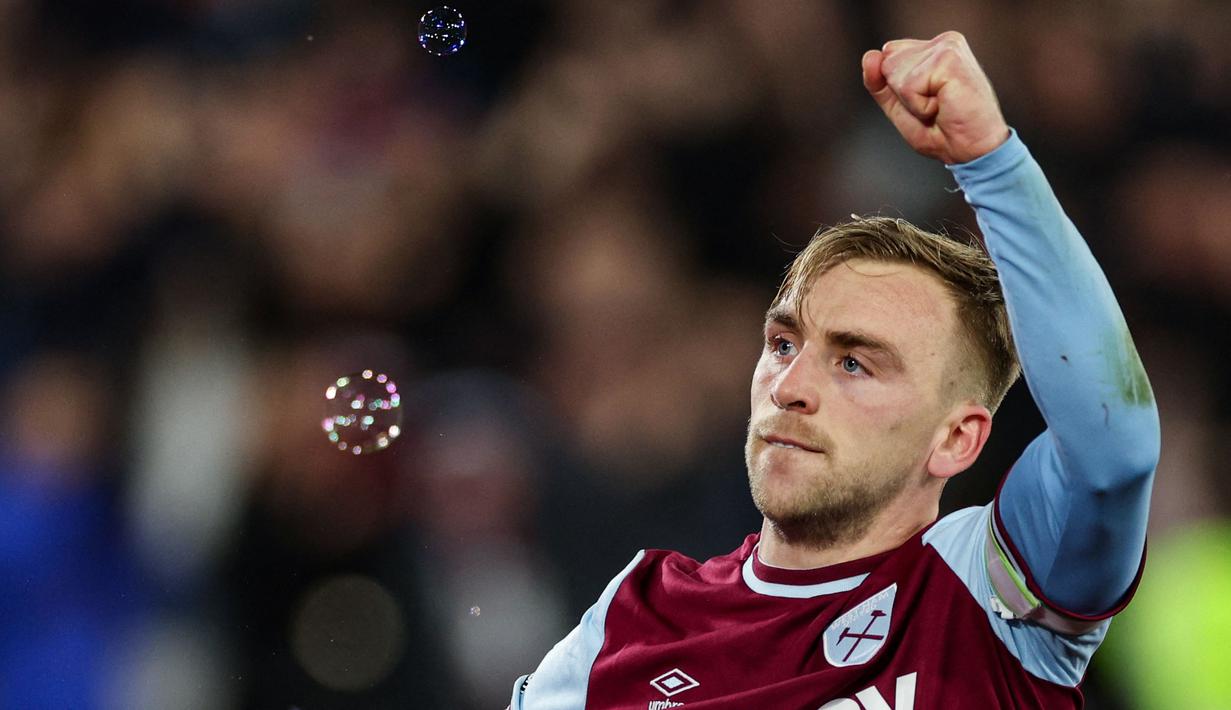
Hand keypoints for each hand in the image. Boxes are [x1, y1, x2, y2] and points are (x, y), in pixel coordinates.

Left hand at [862, 31, 1009, 164]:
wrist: (971, 151)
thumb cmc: (941, 131)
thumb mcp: (899, 106)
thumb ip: (879, 82)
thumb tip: (870, 55)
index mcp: (934, 47)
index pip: (887, 56)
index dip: (896, 89)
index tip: (927, 100)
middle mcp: (943, 41)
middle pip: (887, 63)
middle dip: (902, 95)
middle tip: (935, 107)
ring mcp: (947, 47)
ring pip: (895, 74)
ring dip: (912, 102)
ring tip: (940, 107)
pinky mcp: (948, 59)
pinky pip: (908, 86)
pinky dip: (919, 106)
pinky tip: (943, 106)